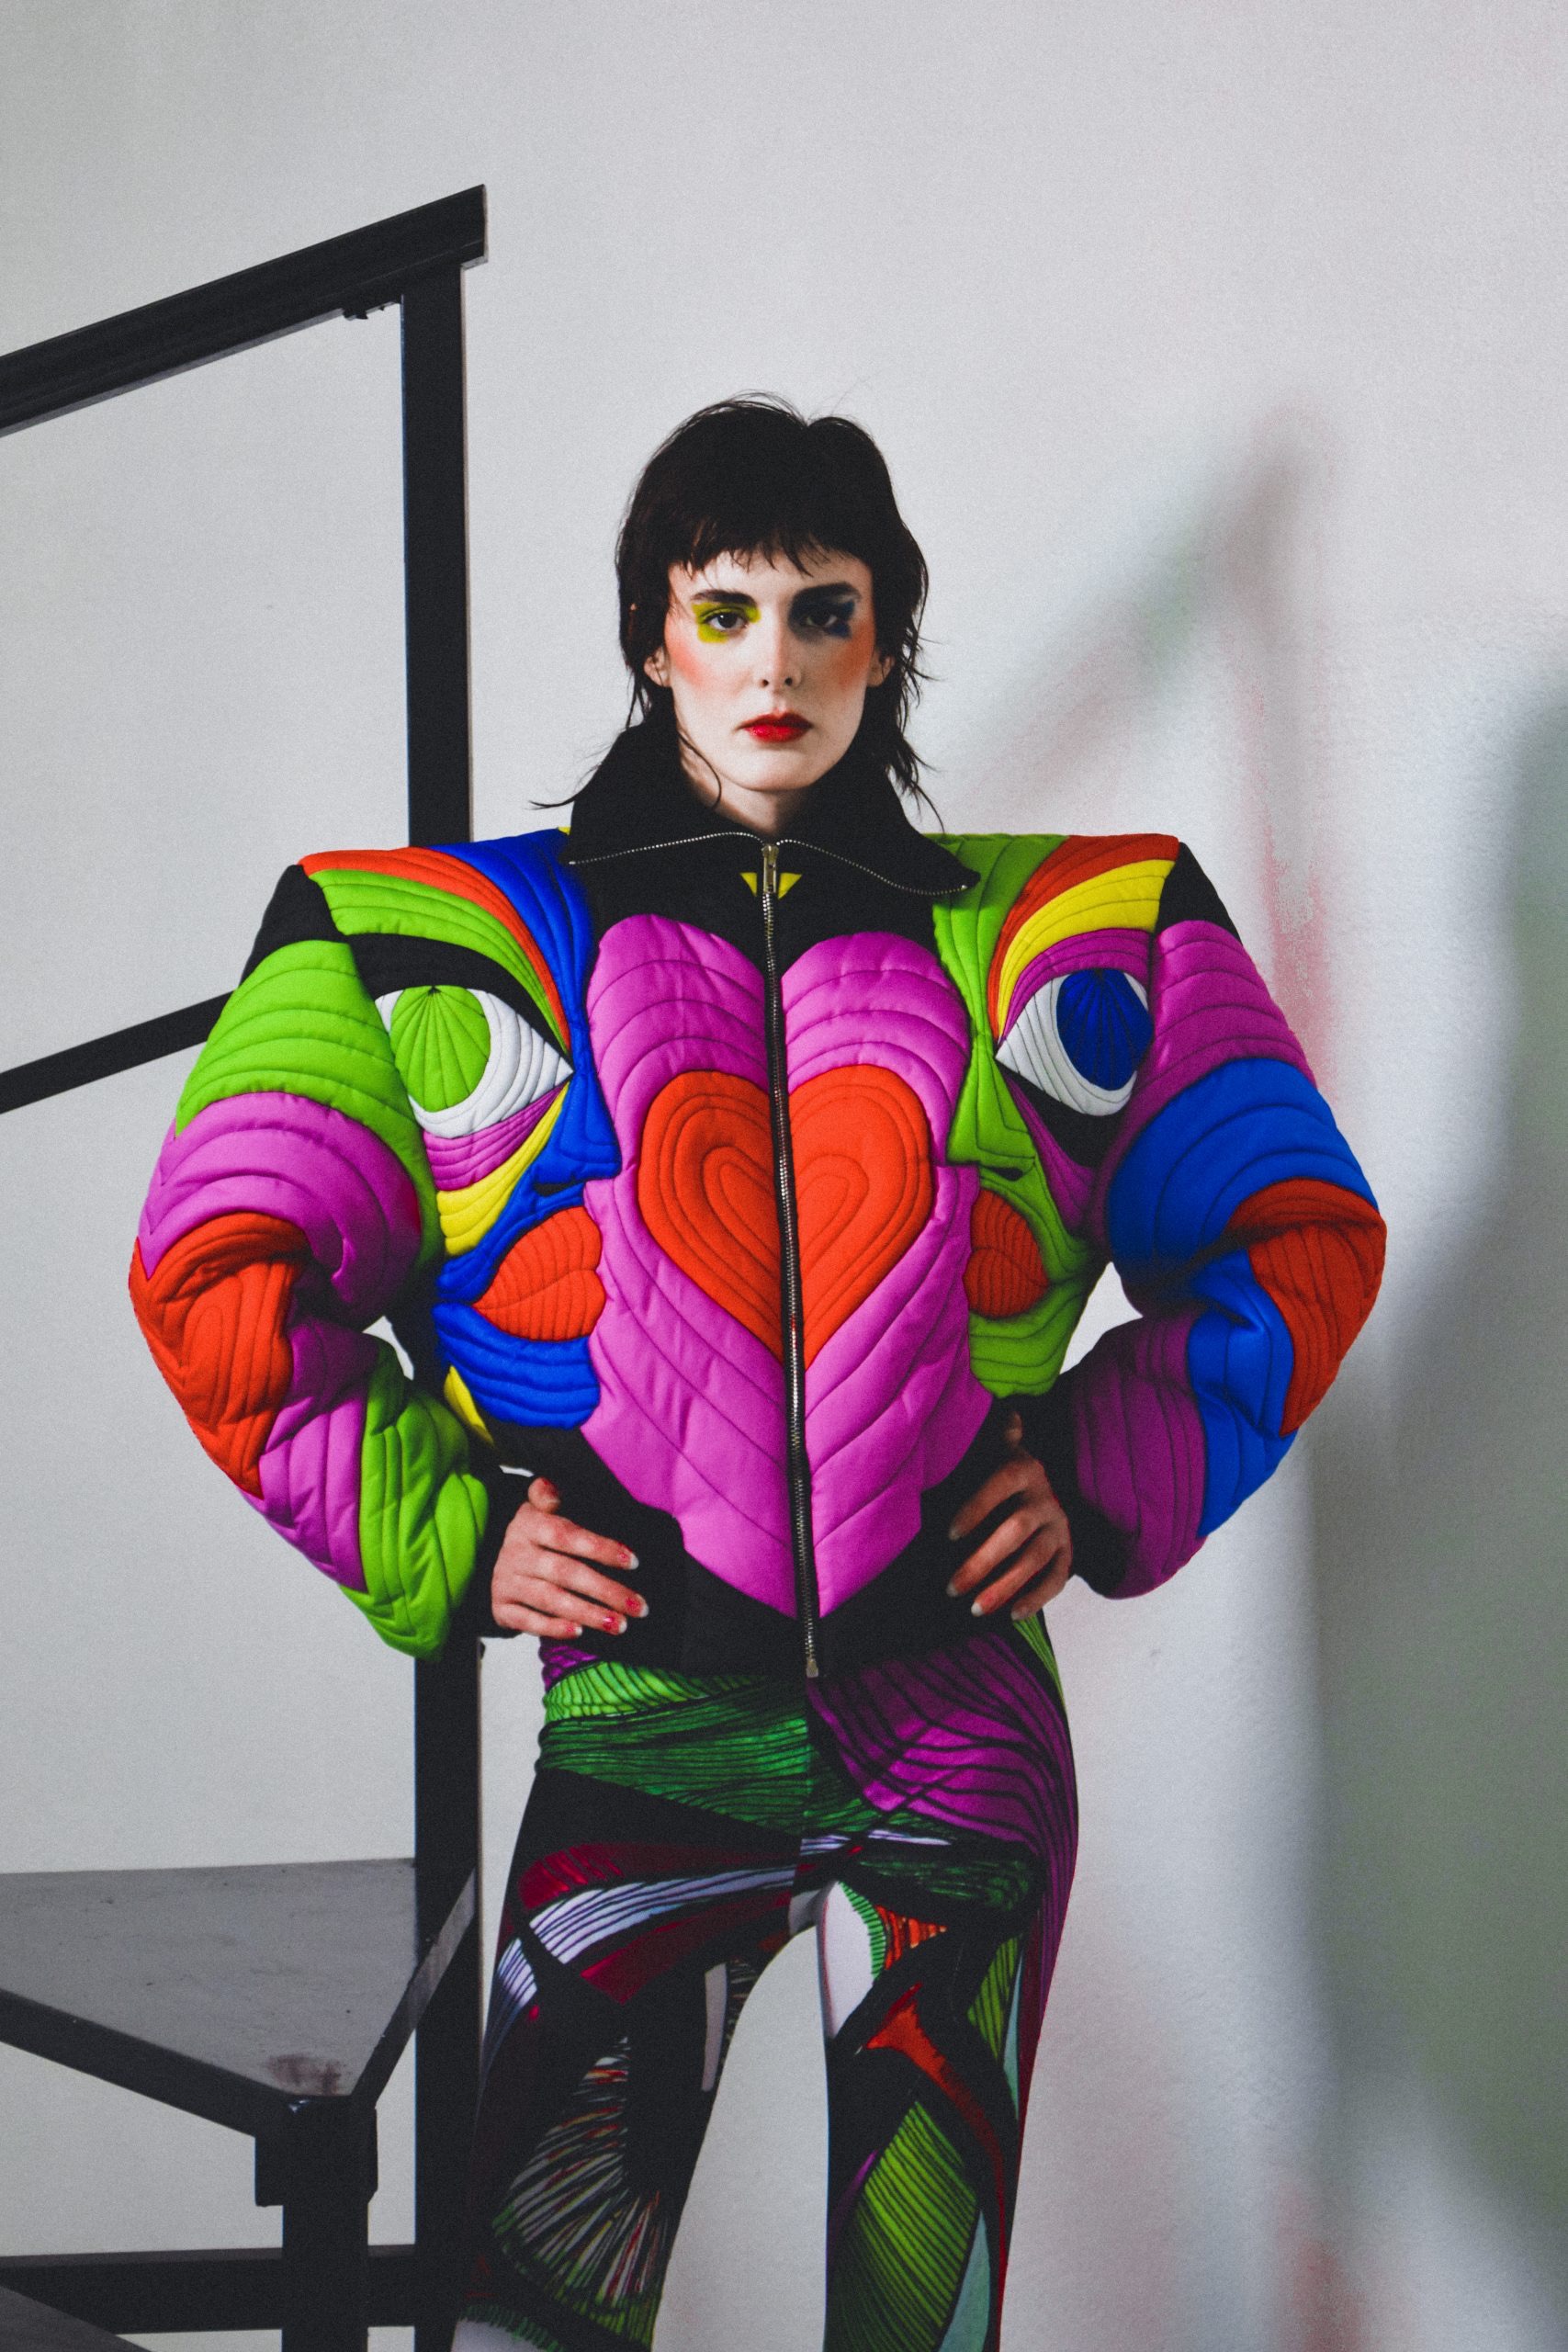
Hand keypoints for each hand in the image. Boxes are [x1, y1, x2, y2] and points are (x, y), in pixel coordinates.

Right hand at [490, 1477, 647, 1639]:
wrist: (490, 1558)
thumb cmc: (534, 1534)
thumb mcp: (539, 1508)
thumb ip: (548, 1495)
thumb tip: (552, 1490)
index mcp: (529, 1525)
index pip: (567, 1535)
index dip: (600, 1548)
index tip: (634, 1562)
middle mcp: (515, 1553)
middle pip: (565, 1573)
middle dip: (605, 1591)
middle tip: (639, 1606)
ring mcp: (506, 1582)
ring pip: (551, 1600)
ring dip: (588, 1613)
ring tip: (620, 1625)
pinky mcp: (501, 1608)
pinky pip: (528, 1621)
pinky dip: (553, 1628)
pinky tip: (579, 1632)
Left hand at [946, 1413, 1072, 1619]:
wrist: (1046, 1491)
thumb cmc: (1002, 1474)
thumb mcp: (995, 1450)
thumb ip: (989, 1434)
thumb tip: (997, 1405)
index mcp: (1024, 1470)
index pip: (1001, 1485)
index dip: (977, 1507)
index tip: (949, 1534)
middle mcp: (1046, 1499)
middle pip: (1017, 1531)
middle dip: (983, 1561)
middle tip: (951, 1588)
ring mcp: (1060, 1527)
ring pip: (1035, 1560)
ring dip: (1005, 1587)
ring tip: (974, 1609)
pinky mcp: (1069, 1553)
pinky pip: (1058, 1579)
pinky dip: (1037, 1598)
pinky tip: (1013, 1616)